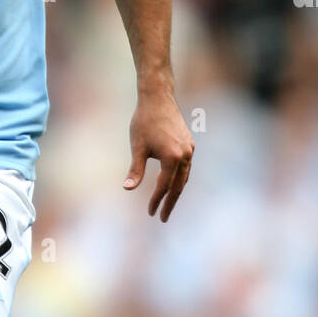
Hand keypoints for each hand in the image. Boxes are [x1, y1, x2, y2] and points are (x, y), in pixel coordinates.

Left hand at [123, 91, 194, 221]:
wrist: (158, 98)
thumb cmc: (144, 122)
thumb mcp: (137, 147)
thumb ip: (135, 170)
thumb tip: (127, 188)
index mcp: (173, 158)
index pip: (164, 186)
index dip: (156, 200)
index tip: (150, 212)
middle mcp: (185, 155)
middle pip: (178, 186)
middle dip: (170, 203)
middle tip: (163, 218)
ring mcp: (190, 149)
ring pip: (184, 177)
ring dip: (176, 191)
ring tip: (168, 204)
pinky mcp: (189, 144)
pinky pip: (186, 167)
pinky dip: (180, 178)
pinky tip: (172, 183)